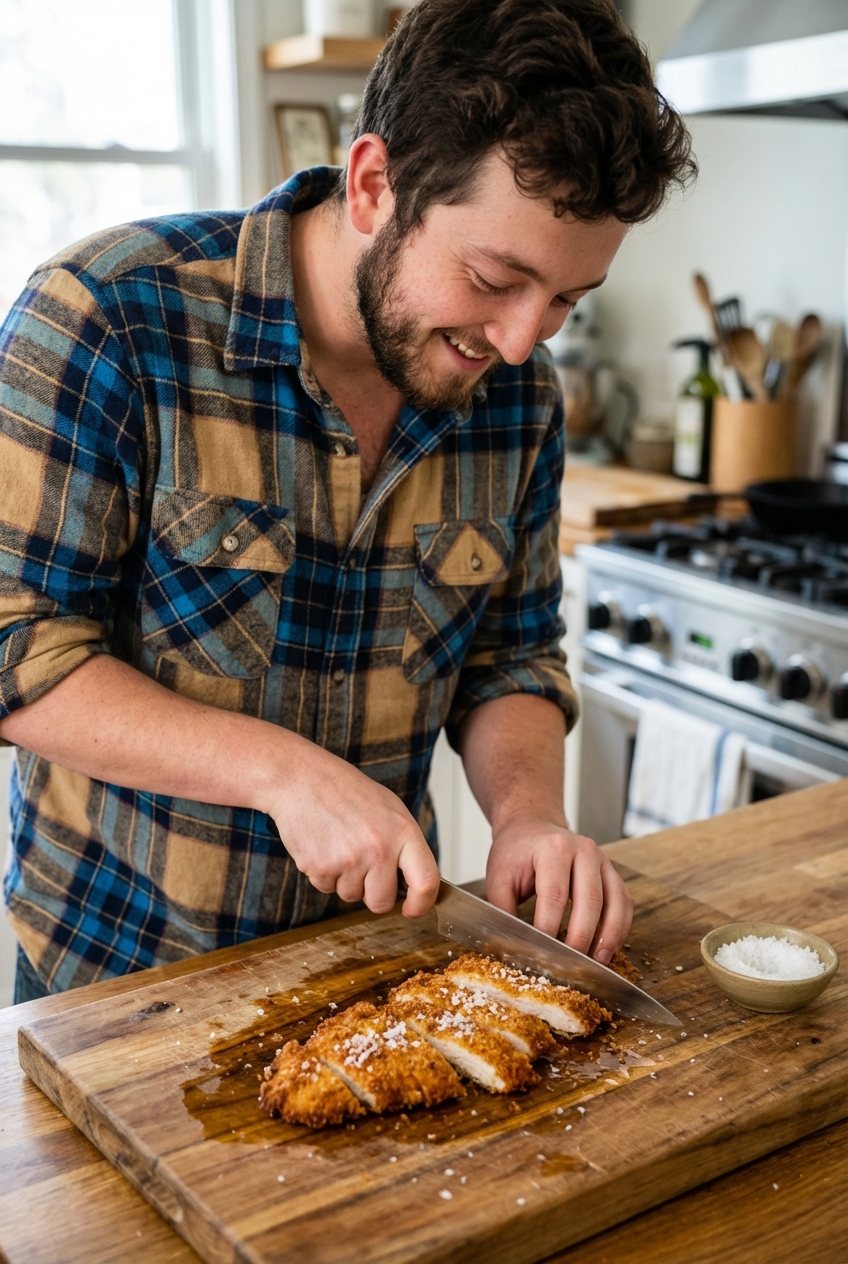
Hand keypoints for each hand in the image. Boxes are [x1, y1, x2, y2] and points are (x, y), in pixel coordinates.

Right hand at [263, 736, 439, 917]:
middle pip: (381, 902)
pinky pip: (326, 888)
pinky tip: (322, 845)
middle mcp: (379, 849)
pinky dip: (324, 873)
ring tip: (338, 844)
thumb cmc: (345, 791)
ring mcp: (349, 860)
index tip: (413, 909)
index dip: (421, 903)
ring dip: (344, 880)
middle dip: (372, 893)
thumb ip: (403, 845)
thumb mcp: (389, 809)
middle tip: (362, 866)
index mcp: (403, 832)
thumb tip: (412, 880)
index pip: (426, 881)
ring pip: (351, 896)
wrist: (302, 779)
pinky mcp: (320, 868)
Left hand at [485, 813, 632, 962]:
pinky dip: (620, 927)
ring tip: (598, 961)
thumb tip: (511, 946)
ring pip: (615, 901)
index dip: (549, 927)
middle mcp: (583, 850)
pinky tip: (609, 947)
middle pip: (590, 899)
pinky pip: (624, 901)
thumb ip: (503, 911)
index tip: (541, 952)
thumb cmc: (516, 853)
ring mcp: (602, 860)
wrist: (531, 827)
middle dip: (581, 936)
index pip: (554, 894)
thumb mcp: (499, 878)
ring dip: (609, 935)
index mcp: (553, 848)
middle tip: (571, 964)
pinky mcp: (611, 872)